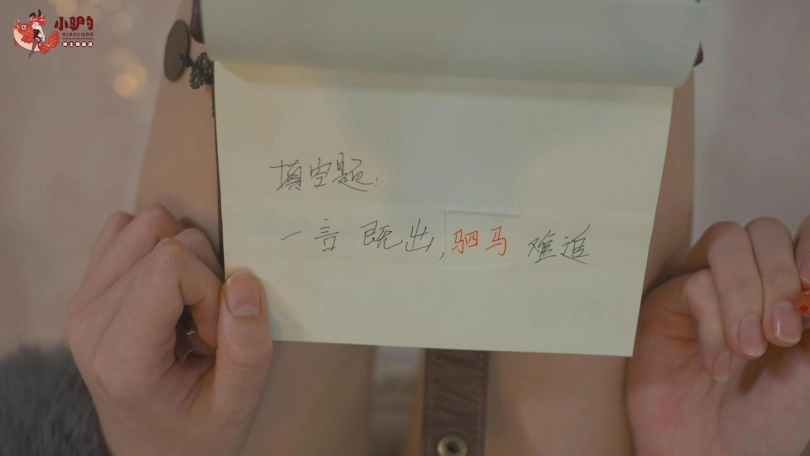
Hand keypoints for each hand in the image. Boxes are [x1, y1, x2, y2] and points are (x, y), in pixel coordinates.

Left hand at [65, 205, 272, 455]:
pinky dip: (157, 248)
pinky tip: (168, 291)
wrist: (149, 449)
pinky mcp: (87, 288)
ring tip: (188, 307)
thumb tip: (245, 280)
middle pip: (165, 241)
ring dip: (182, 257)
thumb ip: (247, 349)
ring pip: (146, 224)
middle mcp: (88, 320)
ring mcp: (82, 300)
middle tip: (205, 328)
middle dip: (204, 277)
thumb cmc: (196, 432)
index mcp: (120, 355)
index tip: (216, 335)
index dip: (211, 288)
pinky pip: (125, 229)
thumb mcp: (236, 405)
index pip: (171, 264)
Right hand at [627, 216, 809, 455]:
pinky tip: (718, 365)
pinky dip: (713, 327)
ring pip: (725, 241)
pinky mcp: (666, 303)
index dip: (808, 247)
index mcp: (790, 289)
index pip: (802, 234)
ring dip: (743, 294)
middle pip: (763, 230)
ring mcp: (704, 286)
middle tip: (782, 335)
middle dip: (779, 278)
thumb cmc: (768, 420)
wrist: (715, 455)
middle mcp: (748, 279)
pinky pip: (693, 284)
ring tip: (750, 348)